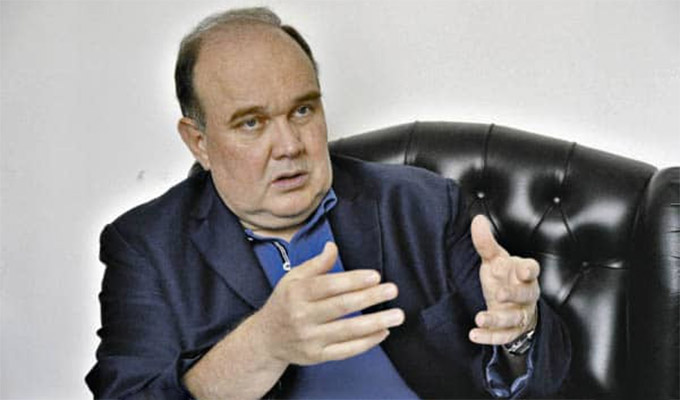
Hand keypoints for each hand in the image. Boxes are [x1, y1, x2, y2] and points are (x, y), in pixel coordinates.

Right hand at [252, 242, 404, 365]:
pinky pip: (346, 350)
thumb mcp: (293, 278)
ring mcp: (310, 338)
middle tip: (392, 290)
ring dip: (375, 322)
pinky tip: (383, 332)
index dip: (353, 280)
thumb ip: (316, 264)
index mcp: (297, 293)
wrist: (266, 339)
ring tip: (397, 315)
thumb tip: (332, 246)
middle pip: (341, 306)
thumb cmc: (285, 303)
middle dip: (370, 298)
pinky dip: (367, 342)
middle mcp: (302, 316)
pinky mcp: (317, 356)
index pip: (329, 285)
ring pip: (347, 331)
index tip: (375, 276)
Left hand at [468, 215, 539, 344]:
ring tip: (480, 318)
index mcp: (523, 274)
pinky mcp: (511, 330)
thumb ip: (486, 243)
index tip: (521, 269)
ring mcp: (520, 314)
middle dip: (514, 294)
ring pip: (514, 318)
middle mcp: (526, 294)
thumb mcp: (494, 259)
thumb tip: (478, 219)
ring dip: (497, 319)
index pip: (532, 270)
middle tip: (499, 293)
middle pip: (526, 295)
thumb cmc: (504, 277)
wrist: (513, 305)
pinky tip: (473, 335)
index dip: (528, 270)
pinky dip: (489, 337)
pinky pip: (503, 336)